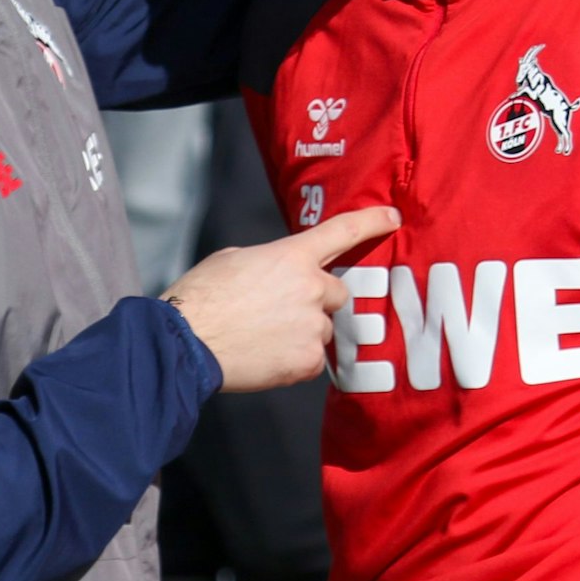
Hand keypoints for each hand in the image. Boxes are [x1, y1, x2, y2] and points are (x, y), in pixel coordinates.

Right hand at [167, 205, 401, 392]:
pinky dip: (294, 360)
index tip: (393, 219)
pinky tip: (265, 356)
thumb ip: (272, 262)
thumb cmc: (202, 296)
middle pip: (338, 294)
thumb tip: (280, 275)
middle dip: (319, 302)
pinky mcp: (308, 362)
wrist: (186, 342)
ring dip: (303, 333)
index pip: (342, 232)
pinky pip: (314, 361)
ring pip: (323, 330)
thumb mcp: (235, 259)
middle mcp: (312, 288)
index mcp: (293, 256)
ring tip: (264, 337)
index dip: (371, 222)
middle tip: (282, 311)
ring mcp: (313, 326)